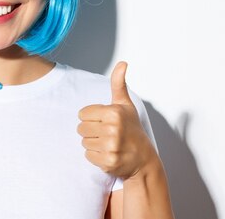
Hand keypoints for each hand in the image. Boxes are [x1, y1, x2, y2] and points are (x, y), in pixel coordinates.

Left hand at [77, 61, 154, 178]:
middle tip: (107, 133)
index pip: (82, 114)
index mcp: (113, 112)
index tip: (105, 121)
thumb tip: (123, 63)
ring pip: (83, 142)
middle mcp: (112, 129)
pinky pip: (88, 155)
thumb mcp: (125, 104)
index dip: (92, 117)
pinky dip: (95, 156)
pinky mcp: (108, 162)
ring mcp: (111, 147)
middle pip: (80, 128)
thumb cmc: (132, 129)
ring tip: (108, 143)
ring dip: (93, 144)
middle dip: (91, 131)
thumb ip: (118, 83)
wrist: (144, 159)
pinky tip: (108, 153)